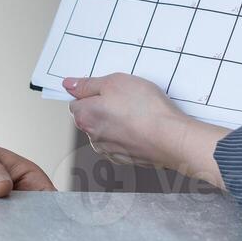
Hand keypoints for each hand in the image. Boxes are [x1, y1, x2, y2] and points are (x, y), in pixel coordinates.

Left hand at [65, 74, 229, 188]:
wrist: (171, 137)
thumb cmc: (144, 108)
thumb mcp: (113, 82)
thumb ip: (87, 84)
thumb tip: (69, 84)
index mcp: (85, 117)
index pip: (76, 103)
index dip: (91, 93)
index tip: (106, 90)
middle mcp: (93, 138)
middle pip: (91, 117)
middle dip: (103, 107)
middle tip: (125, 98)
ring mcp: (110, 151)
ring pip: (107, 130)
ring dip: (117, 122)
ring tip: (137, 112)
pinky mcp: (126, 158)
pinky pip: (121, 142)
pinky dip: (129, 134)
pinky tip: (143, 126)